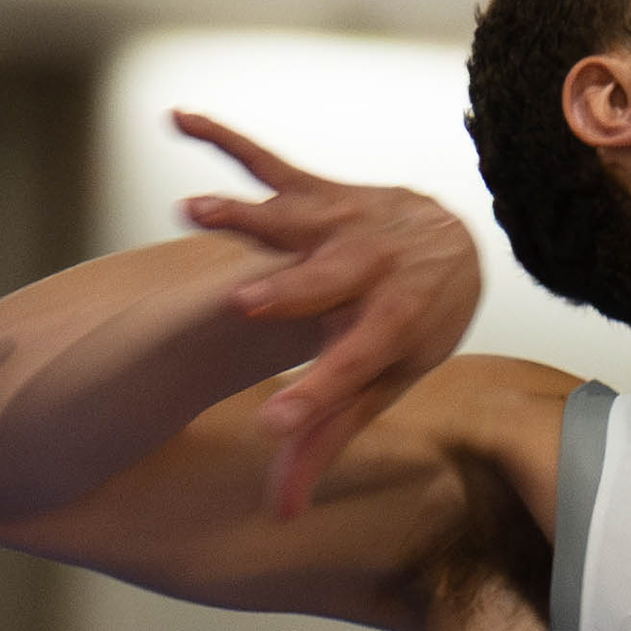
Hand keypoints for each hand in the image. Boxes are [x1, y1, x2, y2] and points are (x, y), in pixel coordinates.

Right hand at [170, 113, 485, 520]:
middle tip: (241, 303)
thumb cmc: (410, 329)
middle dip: (285, 293)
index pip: (350, 368)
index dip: (315, 396)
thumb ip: (325, 439)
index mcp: (392, 327)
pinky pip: (270, 160)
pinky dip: (225, 139)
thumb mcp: (382, 385)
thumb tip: (281, 512)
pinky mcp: (320, 191)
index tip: (273, 424)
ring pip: (291, 219)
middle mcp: (372, 269)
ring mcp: (344, 223)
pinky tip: (179, 119)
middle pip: (324, 284)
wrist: (452, 245)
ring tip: (193, 213)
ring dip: (244, 215)